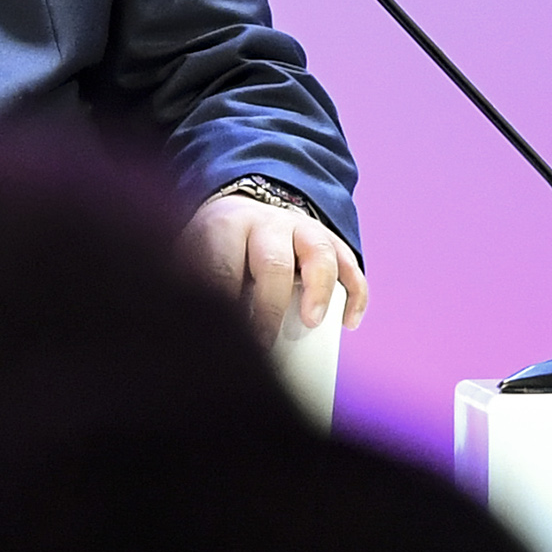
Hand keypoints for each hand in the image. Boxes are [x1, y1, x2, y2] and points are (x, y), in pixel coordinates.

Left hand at [186, 189, 367, 340]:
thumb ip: (201, 288)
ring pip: (320, 252)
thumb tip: (203, 335)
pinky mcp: (328, 238)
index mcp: (226, 227)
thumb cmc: (216, 248)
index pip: (225, 268)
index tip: (229, 338)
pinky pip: (349, 263)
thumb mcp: (196, 259)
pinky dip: (355, 293)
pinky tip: (349, 321)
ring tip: (312, 322)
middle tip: (264, 343)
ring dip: (319, 290)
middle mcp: (267, 223)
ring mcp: (302, 227)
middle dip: (271, 306)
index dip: (227, 306)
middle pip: (274, 262)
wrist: (241, 209)